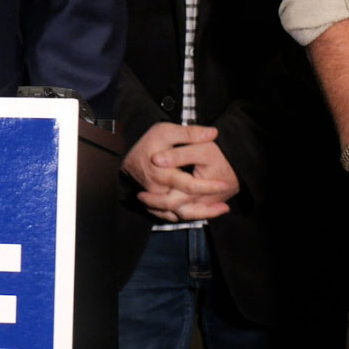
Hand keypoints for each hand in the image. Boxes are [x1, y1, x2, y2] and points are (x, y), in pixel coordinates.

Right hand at [122, 122, 238, 220]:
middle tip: (225, 206)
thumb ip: (189, 133)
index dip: (208, 187)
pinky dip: (186, 216)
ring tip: (220, 210)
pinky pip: (170, 216)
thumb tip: (213, 133)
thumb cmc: (147, 143)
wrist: (122, 155)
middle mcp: (157, 190)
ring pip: (178, 214)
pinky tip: (203, 212)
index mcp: (161, 173)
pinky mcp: (153, 202)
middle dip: (207, 209)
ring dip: (200, 215)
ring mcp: (154, 198)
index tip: (225, 184)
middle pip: (184, 207)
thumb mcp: (165, 131)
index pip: (189, 185)